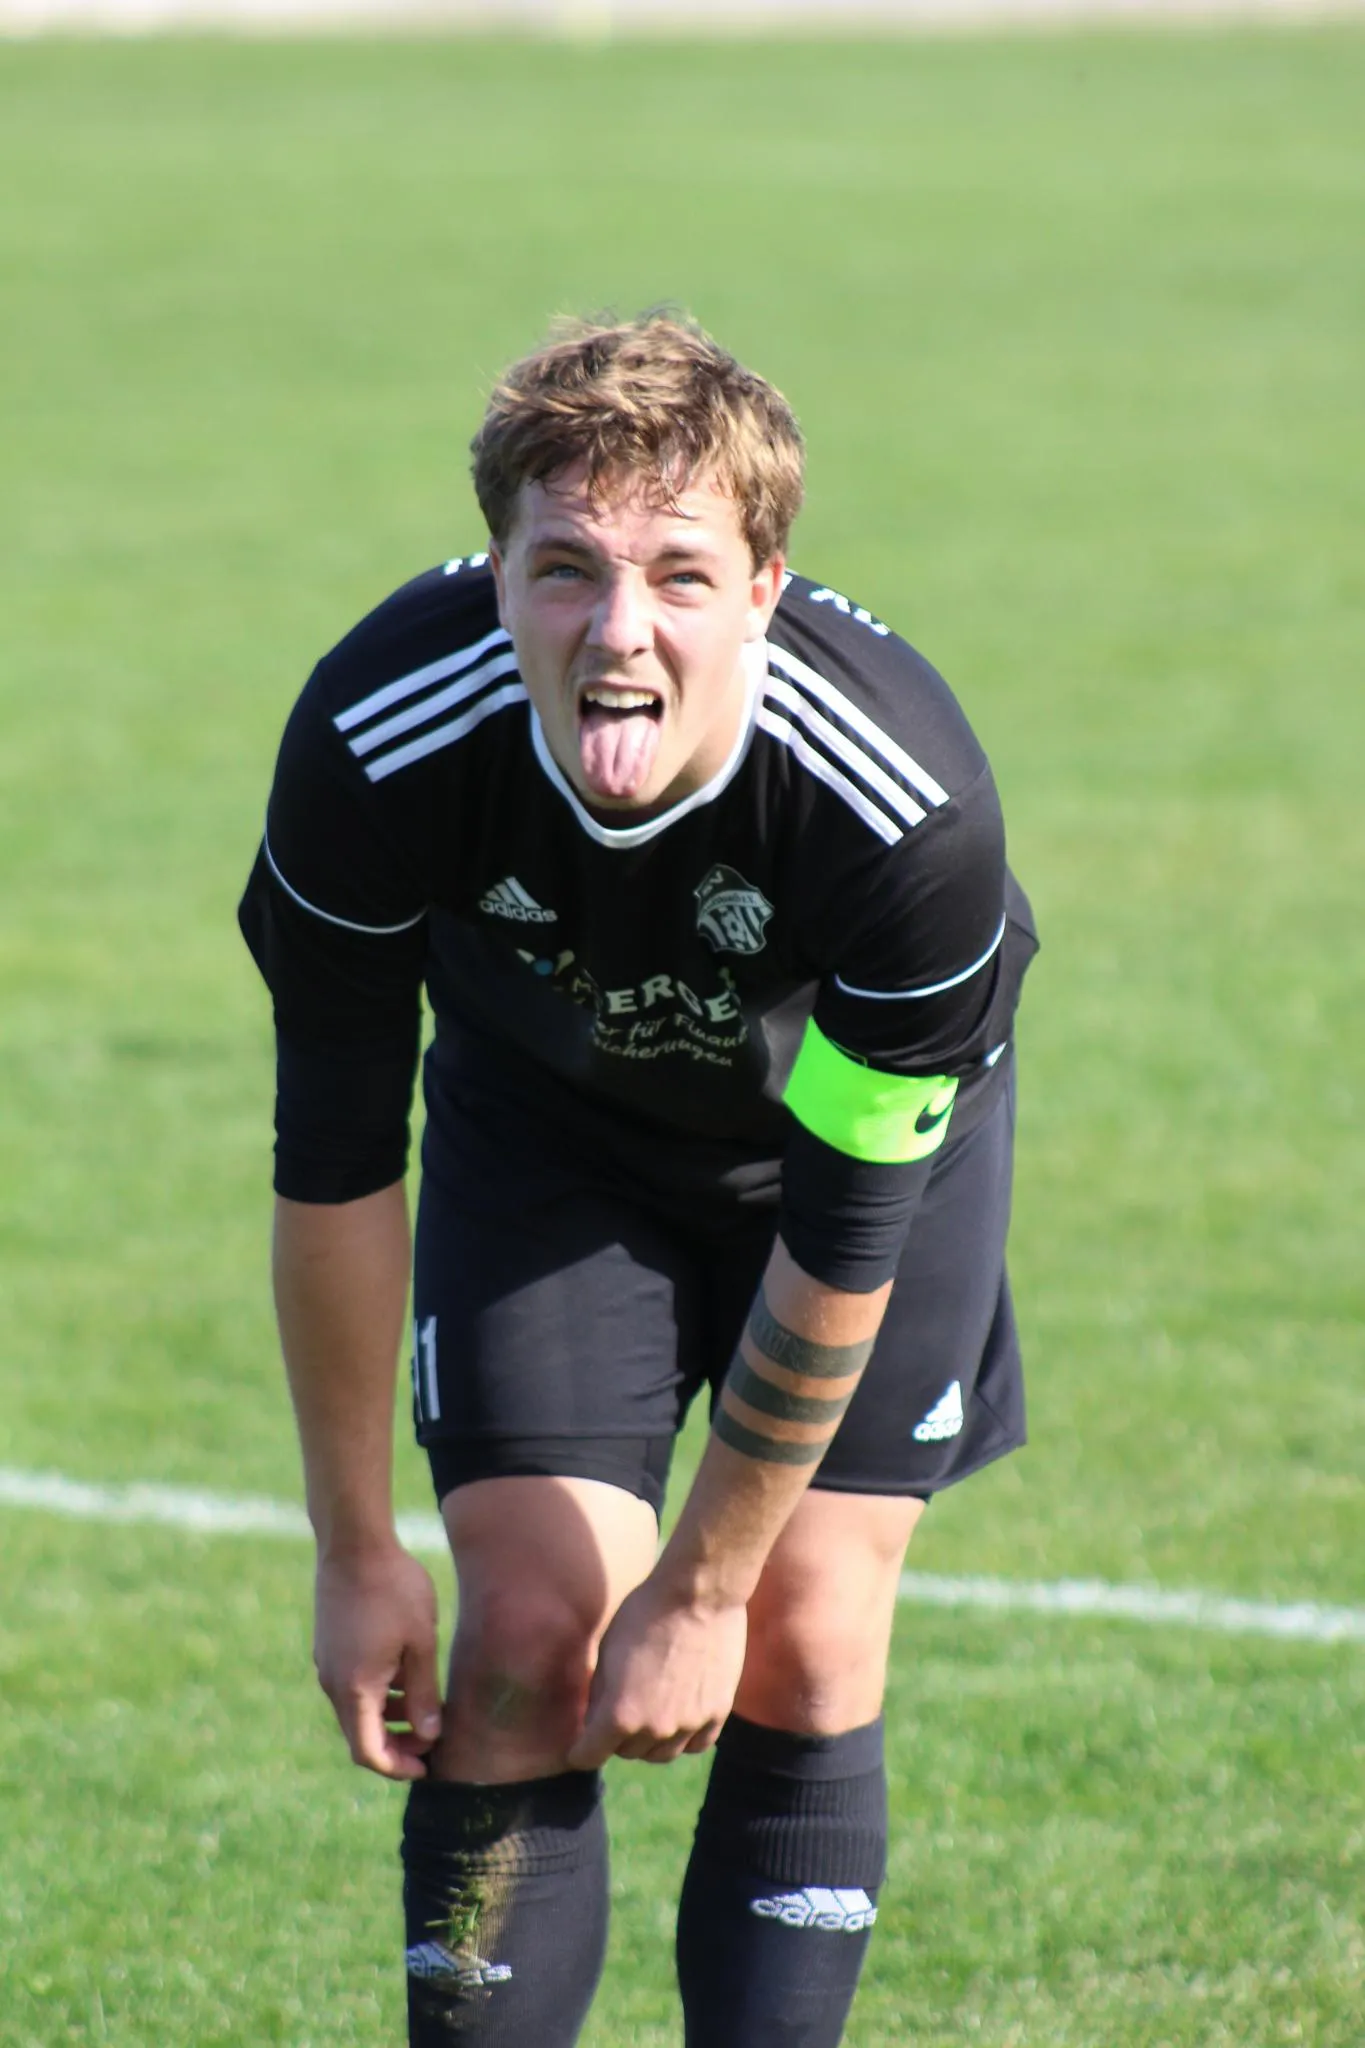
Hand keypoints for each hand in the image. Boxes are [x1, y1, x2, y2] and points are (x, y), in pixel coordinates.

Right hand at [313, 1545, 442, 1778]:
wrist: (353, 1543)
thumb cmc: (394, 1589)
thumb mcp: (420, 1643)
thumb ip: (424, 1694)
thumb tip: (430, 1735)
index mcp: (354, 1689)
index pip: (369, 1753)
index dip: (398, 1767)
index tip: (427, 1767)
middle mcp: (332, 1684)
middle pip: (360, 1735)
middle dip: (396, 1745)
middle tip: (432, 1741)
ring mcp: (326, 1664)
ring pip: (357, 1709)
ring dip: (388, 1717)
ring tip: (426, 1707)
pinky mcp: (328, 1646)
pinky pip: (352, 1685)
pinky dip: (377, 1693)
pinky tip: (405, 1674)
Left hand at [566, 1576, 747, 1768]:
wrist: (699, 1594)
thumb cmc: (645, 1613)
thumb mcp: (607, 1651)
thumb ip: (599, 1694)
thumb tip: (594, 1719)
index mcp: (619, 1715)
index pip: (589, 1756)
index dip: (579, 1751)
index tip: (578, 1747)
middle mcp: (654, 1729)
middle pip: (626, 1752)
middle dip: (616, 1738)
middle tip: (619, 1710)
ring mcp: (689, 1725)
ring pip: (661, 1754)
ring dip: (649, 1741)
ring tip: (649, 1713)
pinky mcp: (717, 1714)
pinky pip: (695, 1745)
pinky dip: (683, 1738)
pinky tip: (679, 1718)